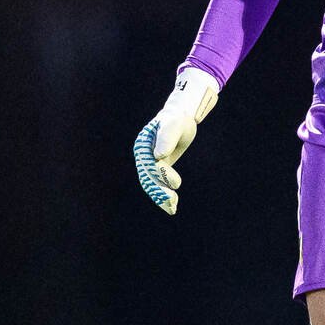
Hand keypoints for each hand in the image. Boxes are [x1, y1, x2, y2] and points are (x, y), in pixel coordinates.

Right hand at [134, 67, 220, 214]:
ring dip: (160, 197)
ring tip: (172, 208)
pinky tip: (172, 206)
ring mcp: (148, 161)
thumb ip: (166, 138)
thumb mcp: (174, 125)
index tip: (177, 183)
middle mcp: (143, 154)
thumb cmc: (178, 118)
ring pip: (151, 183)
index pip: (149, 164)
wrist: (181, 115)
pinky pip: (157, 183)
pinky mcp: (157, 166)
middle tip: (173, 202)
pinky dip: (163, 194)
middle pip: (148, 177)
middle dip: (159, 191)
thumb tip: (158, 156)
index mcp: (143, 144)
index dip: (161, 175)